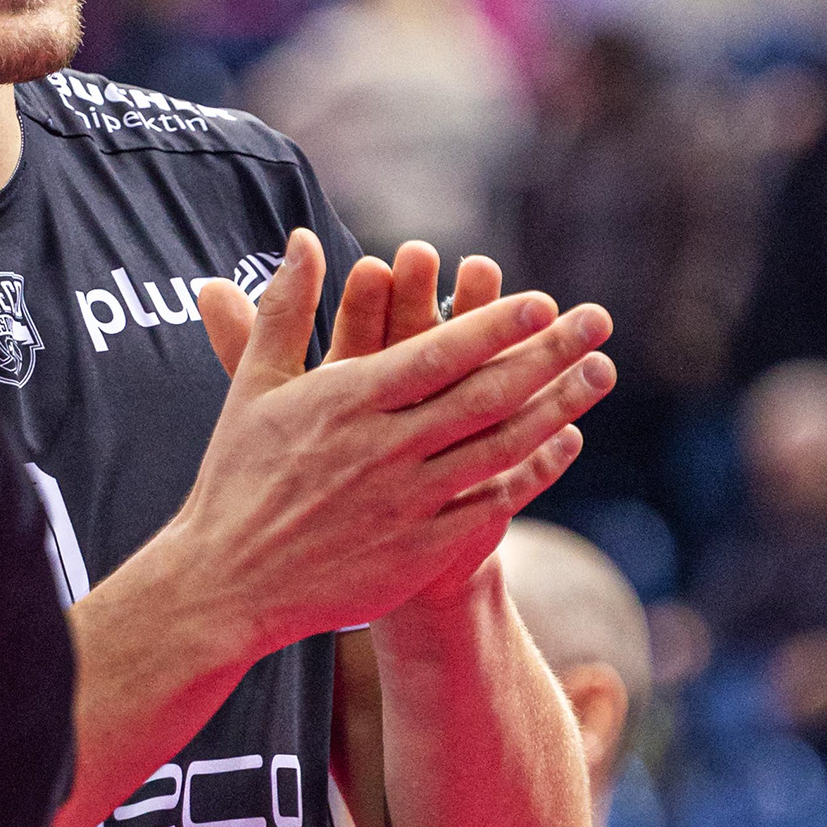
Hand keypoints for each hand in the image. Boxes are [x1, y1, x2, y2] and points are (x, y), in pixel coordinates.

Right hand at [181, 233, 613, 659]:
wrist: (227, 585)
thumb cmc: (235, 480)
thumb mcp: (252, 388)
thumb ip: (283, 310)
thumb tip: (302, 240)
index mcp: (344, 403)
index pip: (435, 354)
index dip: (494, 326)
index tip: (543, 302)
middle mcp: (383, 449)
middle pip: (484, 395)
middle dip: (549, 355)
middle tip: (599, 322)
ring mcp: (406, 503)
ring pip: (499, 447)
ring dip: (557, 407)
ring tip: (599, 372)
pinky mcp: (418, 551)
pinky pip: (490, 504)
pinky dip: (533, 472)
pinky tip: (563, 443)